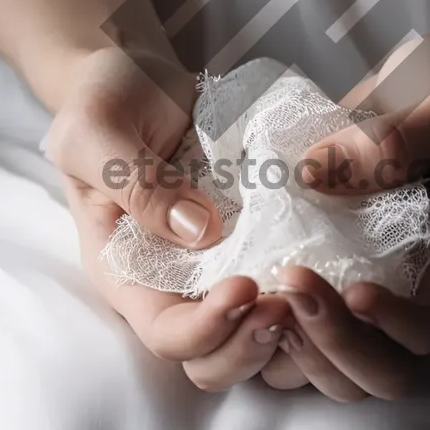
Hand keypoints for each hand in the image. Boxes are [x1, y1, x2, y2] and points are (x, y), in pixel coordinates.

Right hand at [47, 47, 291, 388]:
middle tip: (291, 303)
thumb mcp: (97, 134)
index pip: (163, 332)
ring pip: (251, 332)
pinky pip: (279, 279)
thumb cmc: (103, 103)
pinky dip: (305, 287)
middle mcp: (170, 281)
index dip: (205, 327)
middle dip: (252, 343)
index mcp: (124, 271)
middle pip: (211, 355)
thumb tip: (199, 231)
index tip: (244, 287)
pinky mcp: (252, 237)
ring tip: (315, 291)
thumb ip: (136, 183)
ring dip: (286, 328)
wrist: (137, 75)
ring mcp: (214, 263)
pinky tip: (332, 267)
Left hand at [263, 33, 429, 399]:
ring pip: (337, 370)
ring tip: (259, 293)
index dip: (394, 326)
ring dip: (294, 349)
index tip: (355, 290)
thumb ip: (400, 137)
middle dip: (333, 345)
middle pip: (384, 371)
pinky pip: (299, 335)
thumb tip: (315, 174)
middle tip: (289, 284)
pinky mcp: (330, 279)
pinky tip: (240, 284)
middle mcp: (417, 293)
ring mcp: (373, 293)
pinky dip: (267, 328)